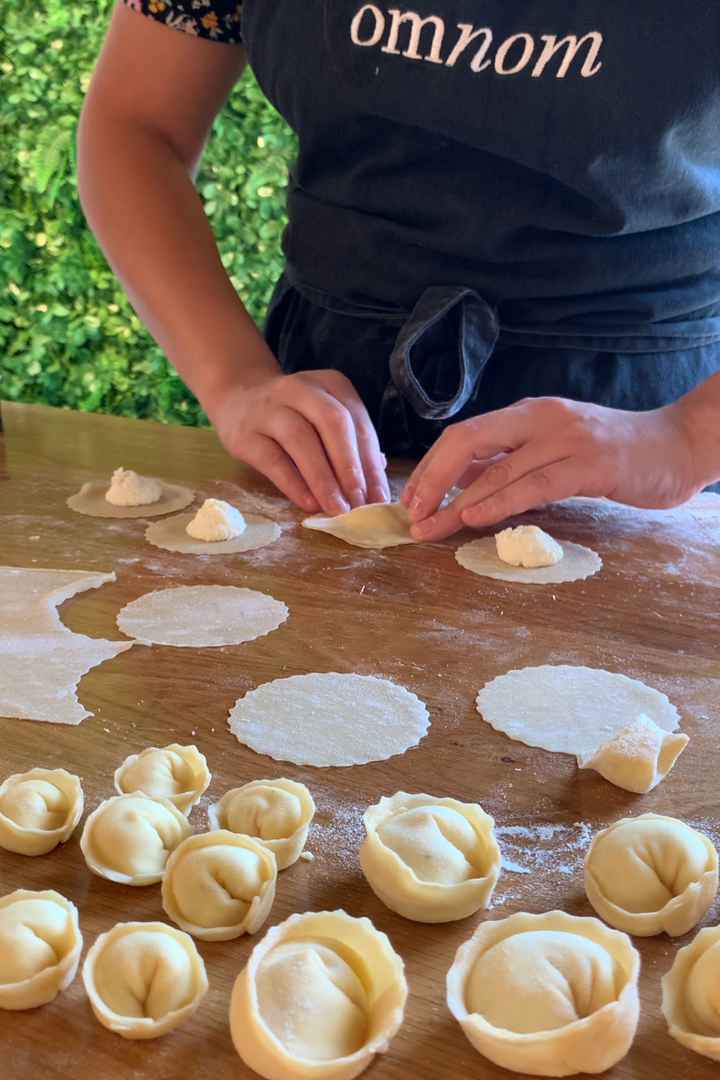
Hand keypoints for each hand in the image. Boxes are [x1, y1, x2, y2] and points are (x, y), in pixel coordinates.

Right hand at [209, 369, 389, 514]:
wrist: (237, 399)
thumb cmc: (292, 416)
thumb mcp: (323, 418)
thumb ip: (349, 444)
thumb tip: (374, 481)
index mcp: (330, 384)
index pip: (357, 422)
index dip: (370, 462)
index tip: (379, 497)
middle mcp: (300, 389)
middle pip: (332, 423)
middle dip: (350, 467)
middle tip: (360, 503)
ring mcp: (269, 408)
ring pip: (301, 439)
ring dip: (323, 478)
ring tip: (337, 507)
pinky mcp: (245, 433)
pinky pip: (272, 458)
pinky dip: (293, 483)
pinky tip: (308, 502)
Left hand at [400, 397, 702, 540]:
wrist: (676, 446)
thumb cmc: (611, 452)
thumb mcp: (552, 446)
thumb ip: (511, 459)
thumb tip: (460, 480)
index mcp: (527, 413)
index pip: (463, 434)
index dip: (431, 467)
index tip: (412, 500)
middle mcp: (541, 418)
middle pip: (468, 441)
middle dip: (432, 480)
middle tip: (411, 515)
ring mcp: (566, 439)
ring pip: (497, 469)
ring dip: (456, 502)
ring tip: (430, 528)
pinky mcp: (590, 465)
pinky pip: (535, 484)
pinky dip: (500, 501)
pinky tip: (474, 516)